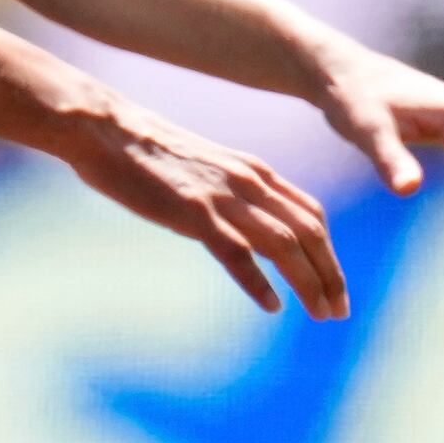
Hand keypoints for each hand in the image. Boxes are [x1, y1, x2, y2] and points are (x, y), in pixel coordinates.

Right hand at [57, 95, 353, 318]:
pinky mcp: (193, 212)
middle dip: (330, 274)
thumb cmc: (142, 150)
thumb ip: (226, 189)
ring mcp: (222, 196)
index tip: (333, 282)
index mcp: (252, 170)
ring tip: (321, 314)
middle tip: (340, 311)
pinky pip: (238, 252)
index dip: (329, 251)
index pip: (310, 213)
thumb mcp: (201, 166)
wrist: (104, 128)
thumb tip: (236, 220)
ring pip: (284, 244)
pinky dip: (259, 282)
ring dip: (309, 282)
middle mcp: (248, 181)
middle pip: (309, 232)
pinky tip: (272, 306)